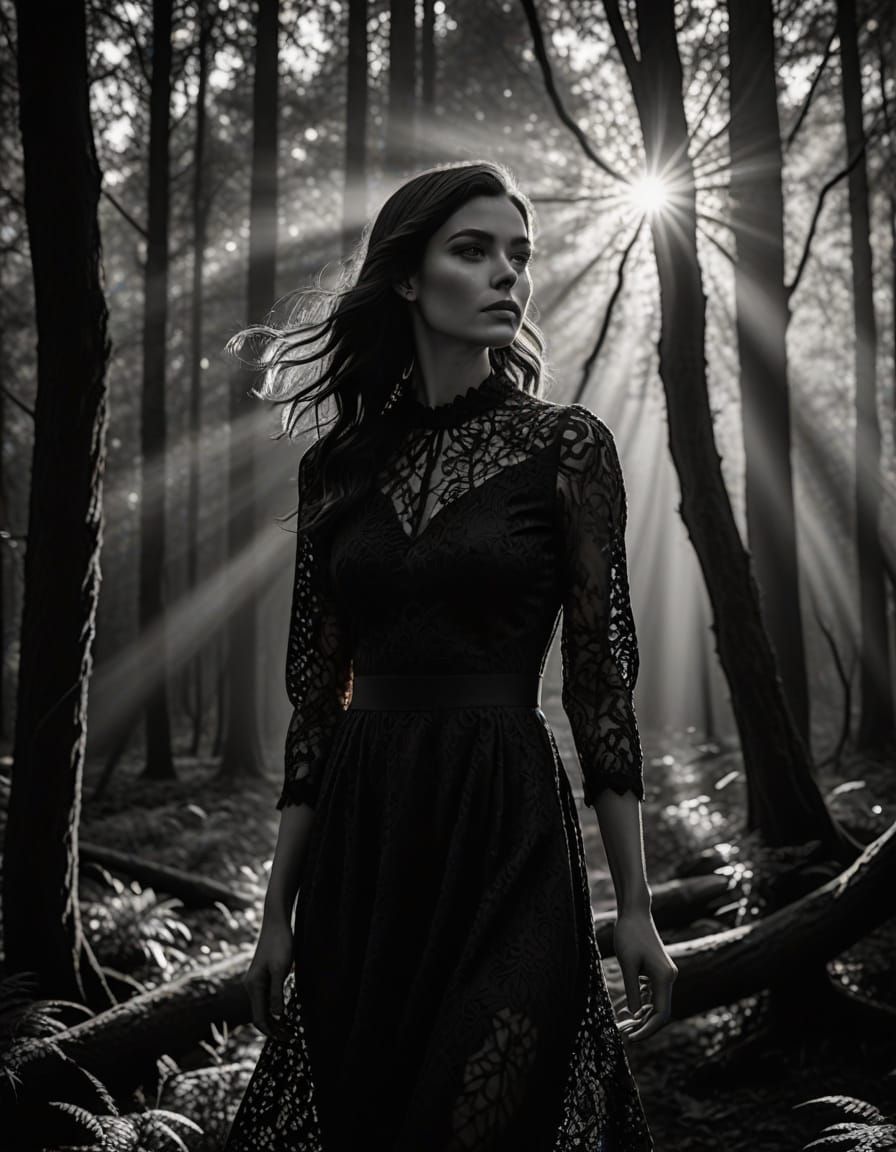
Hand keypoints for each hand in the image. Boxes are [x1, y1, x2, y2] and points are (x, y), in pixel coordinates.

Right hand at [242, 917, 294, 1040]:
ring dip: (274, 1020)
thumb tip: (277, 1016)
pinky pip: (266, 997)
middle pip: (260, 1014)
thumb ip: (277, 992)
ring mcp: (256, 980)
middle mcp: (251, 985)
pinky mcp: (263, 975)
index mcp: (254, 985)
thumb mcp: (280, 969)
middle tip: (290, 1038)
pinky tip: (285, 1011)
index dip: (271, 1031)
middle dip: (273, 1028)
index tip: (286, 1039)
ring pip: (263, 1007)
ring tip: (289, 1028)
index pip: (259, 1017)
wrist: (277, 922)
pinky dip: (274, 1008)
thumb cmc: (280, 943)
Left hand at [611, 908, 676, 1042]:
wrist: (634, 912)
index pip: (661, 1014)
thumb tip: (634, 1015)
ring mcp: (665, 974)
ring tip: (622, 1025)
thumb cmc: (629, 935)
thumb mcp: (627, 964)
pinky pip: (652, 993)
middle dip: (643, 1025)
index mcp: (665, 978)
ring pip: (656, 1004)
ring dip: (641, 1016)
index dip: (648, 1030)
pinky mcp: (658, 970)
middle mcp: (669, 977)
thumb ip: (631, 991)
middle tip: (624, 1034)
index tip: (631, 1039)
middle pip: (660, 1012)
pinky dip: (641, 1003)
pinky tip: (626, 1010)